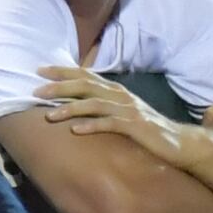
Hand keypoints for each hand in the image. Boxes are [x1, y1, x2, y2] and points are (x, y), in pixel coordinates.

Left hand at [36, 64, 187, 163]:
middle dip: (60, 86)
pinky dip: (91, 126)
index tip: (39, 70)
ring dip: (70, 108)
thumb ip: (102, 104)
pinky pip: (109, 124)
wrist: (176, 142)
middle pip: (86, 85)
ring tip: (49, 116)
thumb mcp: (121, 112)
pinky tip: (75, 131)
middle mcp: (120, 95)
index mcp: (115, 90)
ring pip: (94, 104)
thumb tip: (74, 101)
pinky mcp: (135, 127)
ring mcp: (128, 110)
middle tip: (36, 91)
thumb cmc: (145, 128)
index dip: (62, 71)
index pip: (85, 75)